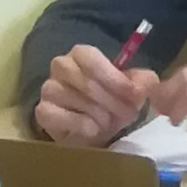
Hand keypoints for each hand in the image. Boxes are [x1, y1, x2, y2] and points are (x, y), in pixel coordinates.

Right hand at [35, 41, 159, 146]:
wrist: (94, 131)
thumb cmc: (112, 105)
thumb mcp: (133, 92)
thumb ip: (142, 83)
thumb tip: (143, 85)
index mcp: (81, 55)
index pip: (90, 57)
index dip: (113, 78)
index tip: (132, 95)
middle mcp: (60, 66)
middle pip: (86, 81)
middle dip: (113, 101)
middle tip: (128, 114)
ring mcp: (49, 88)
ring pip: (77, 100)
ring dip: (100, 116)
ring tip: (109, 122)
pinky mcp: (43, 111)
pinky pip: (60, 116)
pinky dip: (81, 125)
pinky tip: (92, 129)